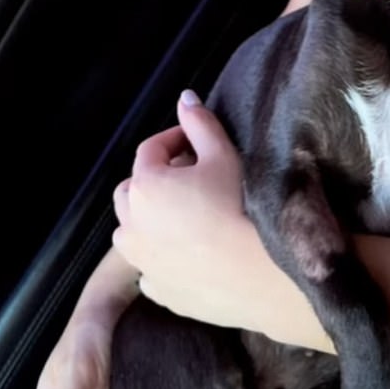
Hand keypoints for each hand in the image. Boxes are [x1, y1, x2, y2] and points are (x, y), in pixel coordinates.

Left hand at [112, 91, 256, 327]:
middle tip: (193, 180)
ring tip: (187, 218)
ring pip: (134, 231)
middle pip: (133, 191)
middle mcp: (131, 224)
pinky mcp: (157, 290)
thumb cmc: (241, 209)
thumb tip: (185, 98)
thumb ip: (200, 124)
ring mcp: (141, 261)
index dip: (175, 140)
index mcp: (144, 185)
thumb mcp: (224, 156)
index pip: (152, 149)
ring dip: (152, 220)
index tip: (197, 143)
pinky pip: (151, 267)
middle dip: (157, 181)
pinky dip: (162, 256)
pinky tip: (190, 254)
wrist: (258, 275)